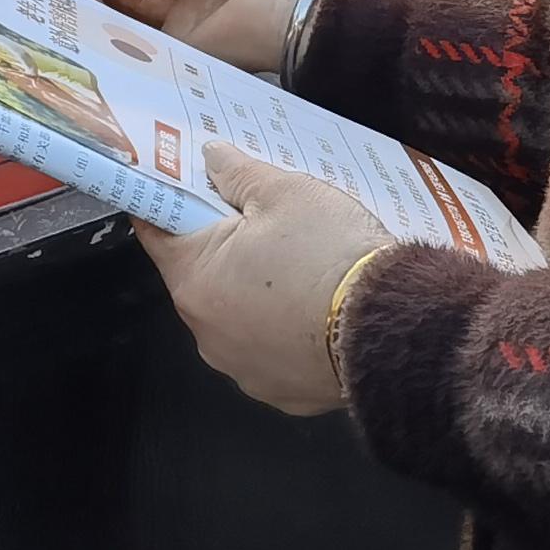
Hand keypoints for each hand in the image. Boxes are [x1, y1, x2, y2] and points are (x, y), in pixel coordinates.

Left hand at [139, 148, 393, 417]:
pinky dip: (283, 328)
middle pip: (200, 275)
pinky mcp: (281, 392)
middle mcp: (207, 333)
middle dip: (222, 244)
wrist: (393, 328)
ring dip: (254, 291)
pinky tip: (314, 306)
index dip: (169, 201)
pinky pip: (270, 348)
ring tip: (297, 263)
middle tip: (260, 216)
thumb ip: (238, 173)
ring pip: (235, 315)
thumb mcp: (285, 193)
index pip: (156, 232)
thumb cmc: (330, 254)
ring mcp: (243, 369)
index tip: (183, 183)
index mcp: (195, 280)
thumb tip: (212, 158)